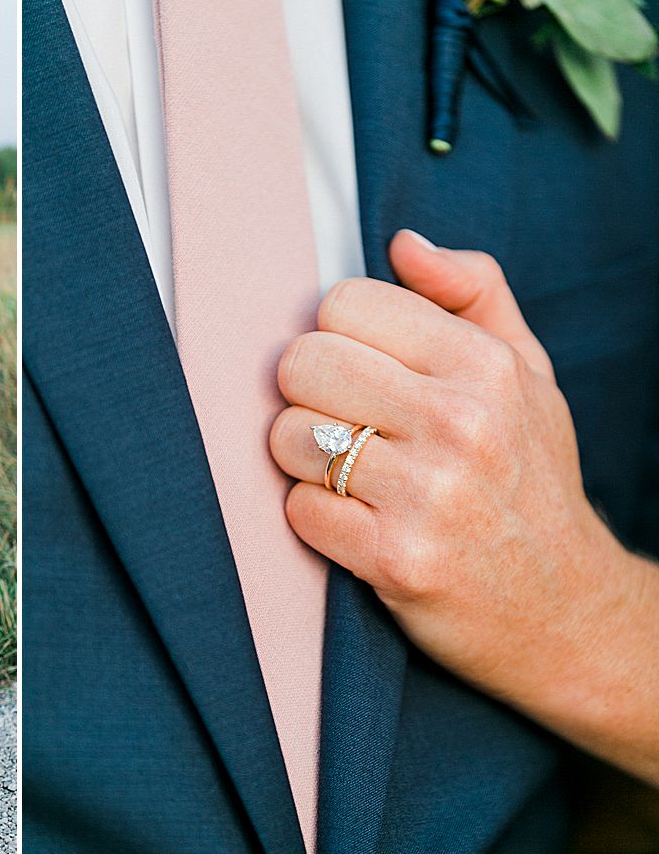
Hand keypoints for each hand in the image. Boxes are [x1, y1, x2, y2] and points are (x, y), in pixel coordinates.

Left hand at [269, 230, 623, 705]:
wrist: (566, 610)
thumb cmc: (530, 479)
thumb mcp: (527, 373)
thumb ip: (471, 292)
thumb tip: (402, 243)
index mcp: (483, 364)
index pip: (341, 304)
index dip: (337, 338)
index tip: (361, 373)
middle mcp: (459, 422)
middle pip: (300, 362)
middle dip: (307, 395)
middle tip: (344, 425)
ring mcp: (428, 493)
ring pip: (288, 437)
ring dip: (304, 461)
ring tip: (351, 477)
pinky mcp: (396, 559)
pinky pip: (297, 510)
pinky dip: (313, 518)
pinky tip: (356, 523)